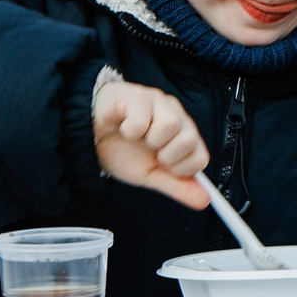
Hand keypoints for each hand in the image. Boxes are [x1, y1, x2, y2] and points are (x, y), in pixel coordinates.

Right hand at [92, 80, 208, 208]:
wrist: (91, 137)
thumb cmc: (122, 150)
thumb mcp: (150, 174)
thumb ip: (177, 186)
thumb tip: (204, 201)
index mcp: (183, 133)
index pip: (200, 157)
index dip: (180, 169)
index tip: (162, 166)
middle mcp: (175, 114)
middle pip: (189, 140)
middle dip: (165, 155)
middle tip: (149, 151)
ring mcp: (157, 101)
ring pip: (170, 125)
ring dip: (149, 141)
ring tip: (137, 137)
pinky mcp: (136, 95)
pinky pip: (142, 120)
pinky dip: (130, 130)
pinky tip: (124, 127)